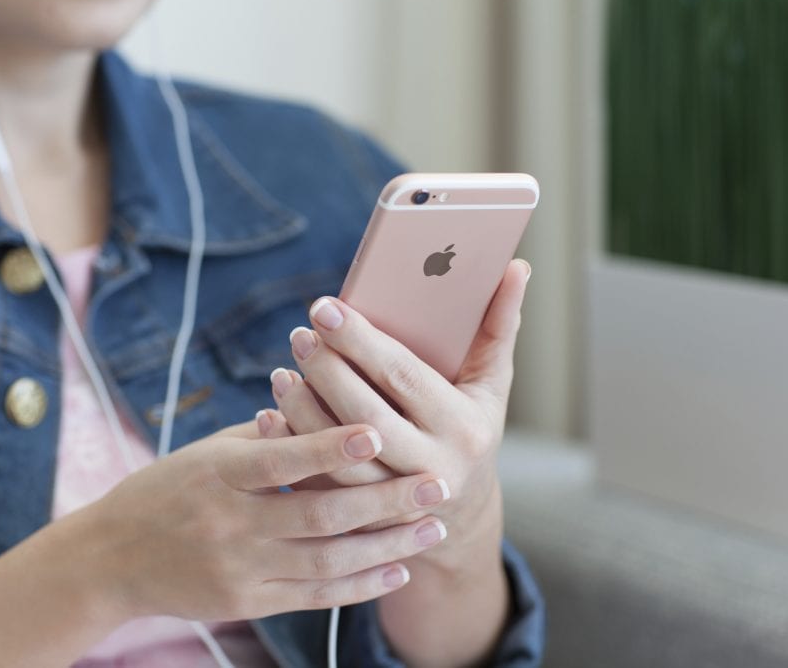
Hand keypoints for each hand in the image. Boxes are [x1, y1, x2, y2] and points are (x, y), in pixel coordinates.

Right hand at [87, 421, 451, 621]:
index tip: (378, 432)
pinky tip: (397, 569)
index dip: (330, 448)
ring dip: (387, 546)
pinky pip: (314, 596)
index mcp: (217, 473)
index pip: (281, 459)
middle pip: (319, 515)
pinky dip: (360, 585)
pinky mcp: (246, 603)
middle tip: (436, 484)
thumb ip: (267, 438)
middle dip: (385, 501)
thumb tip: (329, 409)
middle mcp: (229, 523)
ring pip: (328, 562)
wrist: (113, 557)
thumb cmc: (166, 488)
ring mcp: (239, 569)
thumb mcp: (206, 451)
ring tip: (433, 528)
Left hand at [259, 259, 530, 567]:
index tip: (323, 307)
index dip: (360, 341)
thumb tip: (517, 266)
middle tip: (300, 336)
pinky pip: (320, 484)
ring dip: (302, 411)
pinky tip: (270, 416)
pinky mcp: (363, 520)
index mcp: (464, 428)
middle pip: (365, 416)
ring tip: (282, 371)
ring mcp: (396, 503)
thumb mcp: (491, 383)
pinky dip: (293, 448)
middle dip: (327, 372)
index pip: (404, 376)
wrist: (461, 511)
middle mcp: (433, 469)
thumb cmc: (471, 426)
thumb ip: (499, 325)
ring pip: (338, 457)